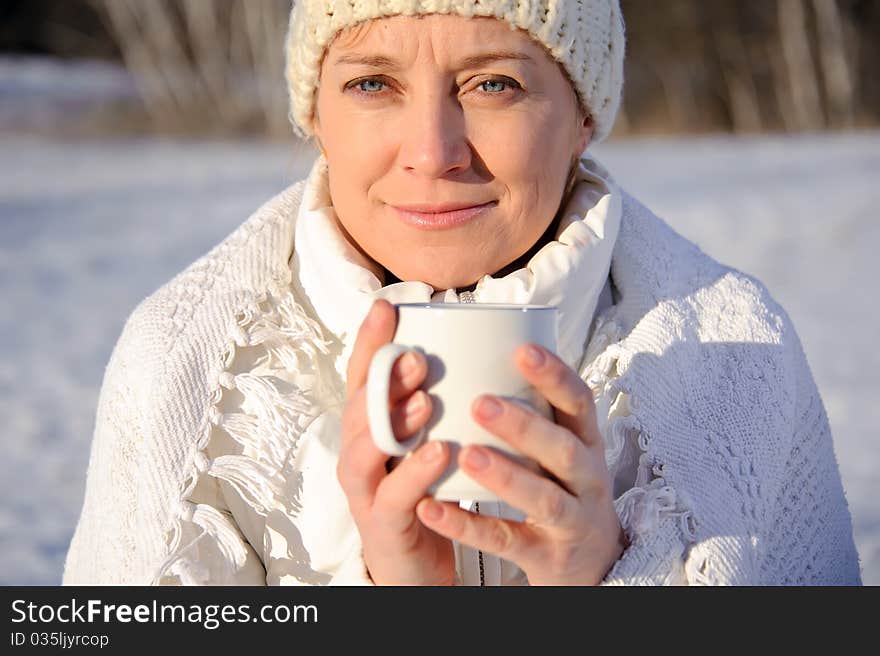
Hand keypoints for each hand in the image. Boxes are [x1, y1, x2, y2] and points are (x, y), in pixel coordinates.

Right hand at [337, 299, 456, 584]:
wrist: (415, 566)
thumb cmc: (423, 494)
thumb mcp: (421, 442)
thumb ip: (431, 404)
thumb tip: (468, 349)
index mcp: (370, 427)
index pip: (362, 377)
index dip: (369, 342)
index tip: (387, 307)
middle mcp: (359, 452)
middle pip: (359, 407)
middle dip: (385, 380)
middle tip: (415, 358)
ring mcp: (365, 488)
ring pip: (366, 449)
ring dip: (394, 421)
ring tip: (426, 400)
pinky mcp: (383, 523)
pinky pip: (395, 496)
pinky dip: (415, 474)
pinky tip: (439, 455)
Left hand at [415, 343, 626, 584]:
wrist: (591, 562)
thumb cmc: (562, 486)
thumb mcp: (560, 447)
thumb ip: (532, 410)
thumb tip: (477, 348)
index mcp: (586, 442)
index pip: (580, 403)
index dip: (556, 376)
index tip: (523, 350)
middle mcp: (588, 479)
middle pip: (564, 450)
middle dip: (524, 426)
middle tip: (480, 403)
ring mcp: (573, 521)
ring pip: (544, 498)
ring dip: (506, 475)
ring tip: (466, 454)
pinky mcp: (549, 557)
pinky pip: (507, 541)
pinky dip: (469, 526)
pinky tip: (433, 509)